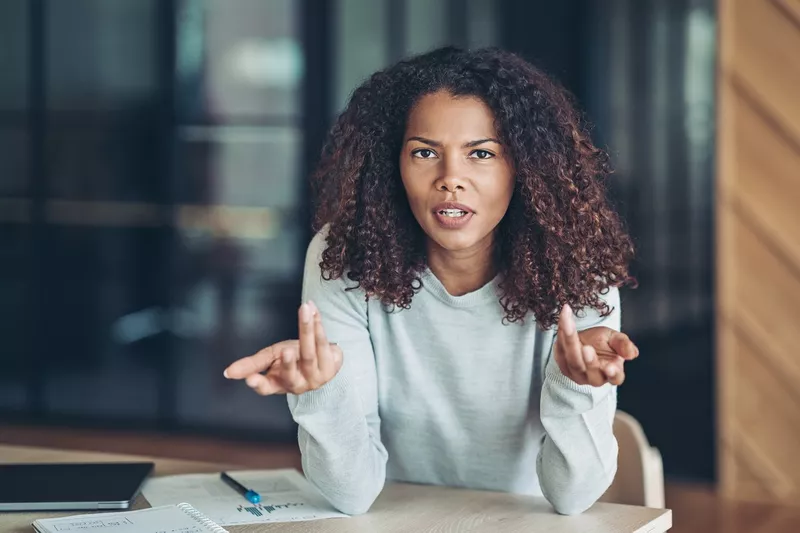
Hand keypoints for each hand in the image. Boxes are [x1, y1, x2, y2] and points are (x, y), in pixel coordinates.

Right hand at [223, 301, 342, 394]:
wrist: (324, 359)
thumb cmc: (294, 359)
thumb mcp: (271, 359)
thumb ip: (252, 364)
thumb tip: (227, 372)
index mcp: (279, 384)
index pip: (267, 387)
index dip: (259, 384)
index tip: (249, 379)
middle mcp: (298, 385)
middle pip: (291, 373)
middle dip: (288, 362)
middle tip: (286, 351)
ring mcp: (316, 377)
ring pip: (310, 354)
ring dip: (307, 329)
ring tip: (304, 310)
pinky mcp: (331, 368)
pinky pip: (323, 343)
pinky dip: (318, 324)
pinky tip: (313, 311)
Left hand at [554, 304, 638, 386]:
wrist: (584, 340)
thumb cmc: (603, 343)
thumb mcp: (616, 339)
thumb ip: (623, 344)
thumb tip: (631, 354)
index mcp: (612, 372)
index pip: (615, 378)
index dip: (613, 374)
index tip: (610, 367)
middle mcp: (593, 377)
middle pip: (591, 372)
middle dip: (589, 361)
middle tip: (587, 348)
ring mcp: (576, 373)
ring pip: (572, 361)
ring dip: (570, 342)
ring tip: (569, 324)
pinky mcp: (562, 364)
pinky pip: (560, 349)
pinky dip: (561, 331)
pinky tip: (564, 316)